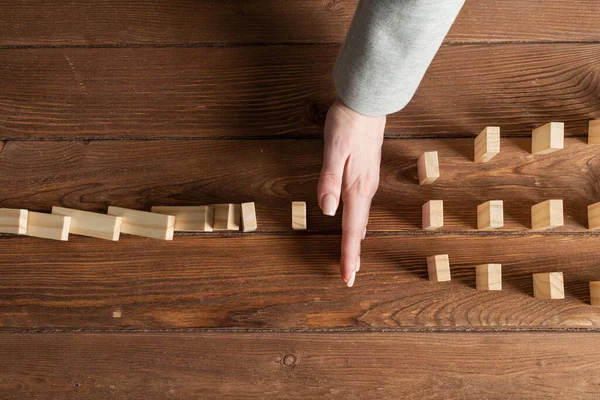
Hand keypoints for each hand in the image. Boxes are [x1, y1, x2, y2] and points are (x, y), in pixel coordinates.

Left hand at [317, 99, 385, 286]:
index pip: (350, 230)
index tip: (347, 277)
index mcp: (356, 188)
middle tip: (348, 276)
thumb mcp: (333, 150)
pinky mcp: (366, 175)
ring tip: (351, 259)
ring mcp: (368, 182)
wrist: (367, 103)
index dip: (348, 255)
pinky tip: (355, 226)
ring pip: (361, 220)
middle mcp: (365, 189)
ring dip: (355, 241)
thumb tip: (327, 210)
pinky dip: (357, 224)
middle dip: (352, 254)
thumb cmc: (347, 124)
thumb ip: (329, 180)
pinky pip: (362, 208)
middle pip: (358, 229)